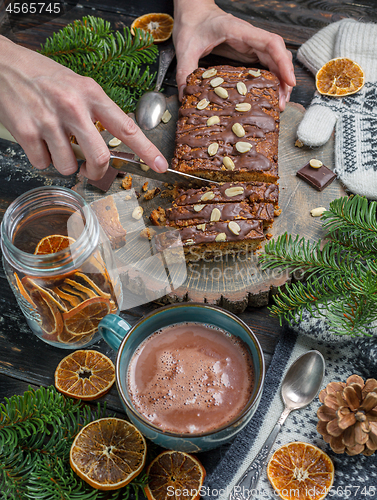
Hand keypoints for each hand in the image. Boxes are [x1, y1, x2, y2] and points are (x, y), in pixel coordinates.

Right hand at [0, 36, 167, 179]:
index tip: (161, 167)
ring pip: (68, 166)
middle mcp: (73, 107)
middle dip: (96, 173)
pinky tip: (38, 140)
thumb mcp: (78, 85)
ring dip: (64, 164)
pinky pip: (43, 164)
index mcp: (92, 94)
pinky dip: (42, 159)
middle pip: (99, 159)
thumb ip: (98, 112)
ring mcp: (49, 120)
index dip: (147, 151)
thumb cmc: (43, 76)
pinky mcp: (26, 131)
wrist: (3, 64)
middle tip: (90, 171)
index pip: (127, 128)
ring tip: (55, 144)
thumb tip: (117, 141)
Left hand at [173, 0, 294, 109]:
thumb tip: (184, 95)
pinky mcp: (248, 50)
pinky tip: (271, 92)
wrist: (192, 12)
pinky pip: (266, 63)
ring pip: (275, 59)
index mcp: (238, 31)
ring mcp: (250, 43)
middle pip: (278, 54)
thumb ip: (185, 71)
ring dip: (281, 79)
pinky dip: (272, 77)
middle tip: (282, 101)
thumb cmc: (191, 24)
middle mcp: (249, 36)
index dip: (282, 62)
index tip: (288, 81)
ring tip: (279, 101)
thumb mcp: (185, 49)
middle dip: (284, 77)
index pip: (270, 43)